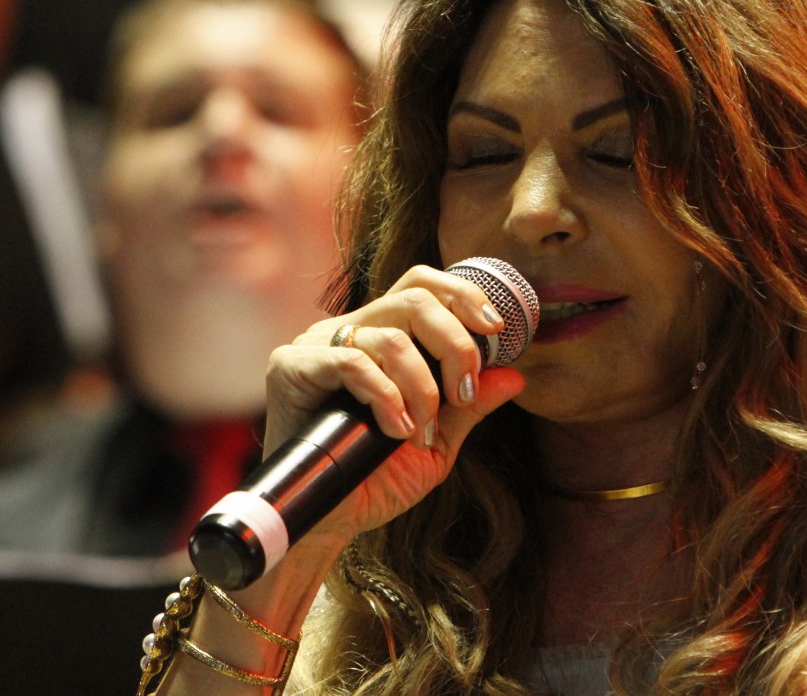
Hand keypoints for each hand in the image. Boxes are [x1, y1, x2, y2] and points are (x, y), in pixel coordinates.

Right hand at [263, 264, 526, 548]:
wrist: (326, 521)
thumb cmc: (375, 479)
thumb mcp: (437, 442)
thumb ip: (470, 406)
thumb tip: (515, 376)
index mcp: (383, 336)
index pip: (424, 286)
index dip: (463, 296)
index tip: (496, 330)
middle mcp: (350, 330)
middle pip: (415, 299)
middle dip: (455, 344)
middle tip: (465, 392)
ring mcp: (318, 344)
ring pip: (390, 337)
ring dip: (422, 388)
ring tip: (420, 431)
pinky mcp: (292, 365)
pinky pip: (350, 362)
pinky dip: (385, 396)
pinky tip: (394, 430)